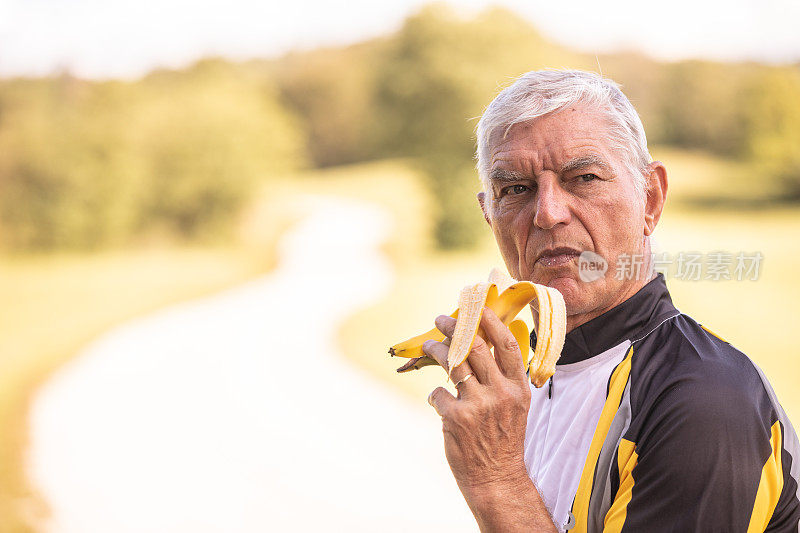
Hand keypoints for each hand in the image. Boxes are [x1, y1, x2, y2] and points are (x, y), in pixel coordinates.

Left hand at [422, 307, 531, 502]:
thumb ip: (502, 377)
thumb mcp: (514, 405)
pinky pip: (438, 393)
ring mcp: (478, 405)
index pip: (506, 344)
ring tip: (428, 345)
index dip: (491, 321)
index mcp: (518, 387)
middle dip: (455, 327)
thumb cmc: (503, 437)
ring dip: (436, 349)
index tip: (477, 306)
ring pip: (451, 363)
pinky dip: (435, 394)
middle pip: (475, 346)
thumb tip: (479, 342)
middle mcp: (500, 393)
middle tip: (442, 319)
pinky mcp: (456, 418)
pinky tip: (440, 400)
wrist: (496, 477)